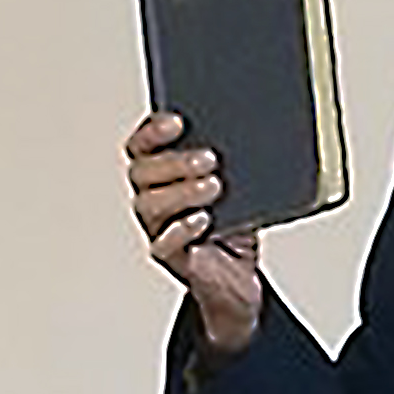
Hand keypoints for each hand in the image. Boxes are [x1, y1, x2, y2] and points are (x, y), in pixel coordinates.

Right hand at [126, 113, 260, 353]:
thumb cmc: (234, 220)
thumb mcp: (239, 184)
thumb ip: (234, 159)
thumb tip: (252, 132)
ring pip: (148, 205)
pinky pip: (162, 244)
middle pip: (141, 172)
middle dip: (174, 161)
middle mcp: (152, 196)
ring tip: (214, 186)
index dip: (153, 130)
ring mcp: (156, 227)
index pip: (142, 144)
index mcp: (162, 171)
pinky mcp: (169, 256)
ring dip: (181, 192)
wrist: (239, 272)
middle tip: (209, 158)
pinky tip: (204, 220)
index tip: (178, 121)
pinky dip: (181, 229)